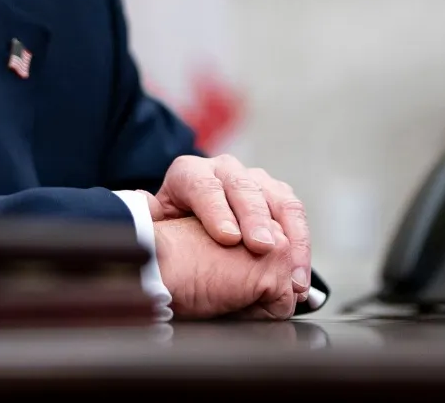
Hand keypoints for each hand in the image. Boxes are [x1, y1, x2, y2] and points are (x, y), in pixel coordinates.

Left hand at [147, 155, 311, 298]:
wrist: (193, 223)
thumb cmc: (173, 229)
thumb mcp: (156, 223)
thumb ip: (148, 220)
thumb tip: (142, 215)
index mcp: (190, 173)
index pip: (202, 184)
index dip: (215, 209)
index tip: (227, 237)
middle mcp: (224, 170)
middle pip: (243, 187)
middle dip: (254, 217)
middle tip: (261, 246)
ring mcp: (254, 179)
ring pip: (275, 197)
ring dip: (288, 235)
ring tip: (290, 271)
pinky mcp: (276, 194)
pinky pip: (294, 213)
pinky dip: (301, 244)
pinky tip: (300, 274)